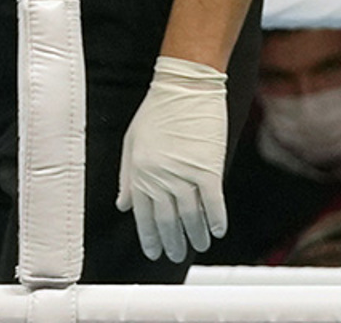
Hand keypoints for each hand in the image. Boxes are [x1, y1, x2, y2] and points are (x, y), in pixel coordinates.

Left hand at [115, 56, 228, 262]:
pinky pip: (213, 203)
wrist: (185, 85)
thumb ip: (127, 176)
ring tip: (199, 246)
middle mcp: (161, 177)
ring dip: (195, 235)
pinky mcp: (208, 168)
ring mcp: (185, 174)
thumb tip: (123, 206)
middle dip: (172, 242)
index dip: (150, 238)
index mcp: (140, 172)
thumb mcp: (132, 142)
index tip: (155, 252)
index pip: (144, 216)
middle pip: (168, 221)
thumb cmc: (157, 109)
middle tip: (176, 256)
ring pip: (191, 216)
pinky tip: (216, 231)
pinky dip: (215, 220)